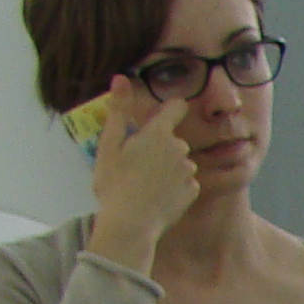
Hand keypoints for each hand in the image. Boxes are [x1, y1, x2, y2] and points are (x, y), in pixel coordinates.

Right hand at [87, 77, 197, 269]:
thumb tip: (120, 78)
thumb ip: (118, 110)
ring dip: (167, 169)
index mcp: (158, 133)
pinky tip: (158, 198)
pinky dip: (175, 188)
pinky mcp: (194, 191)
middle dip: (160, 148)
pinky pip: (185, 183)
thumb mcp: (109, 146)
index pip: (176, 107)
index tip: (159, 118)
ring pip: (179, 163)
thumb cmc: (115, 184)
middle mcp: (180, 148)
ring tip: (146, 185)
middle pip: (173, 140)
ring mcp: (189, 170)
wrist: (131, 225)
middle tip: (137, 166)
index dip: (170, 109)